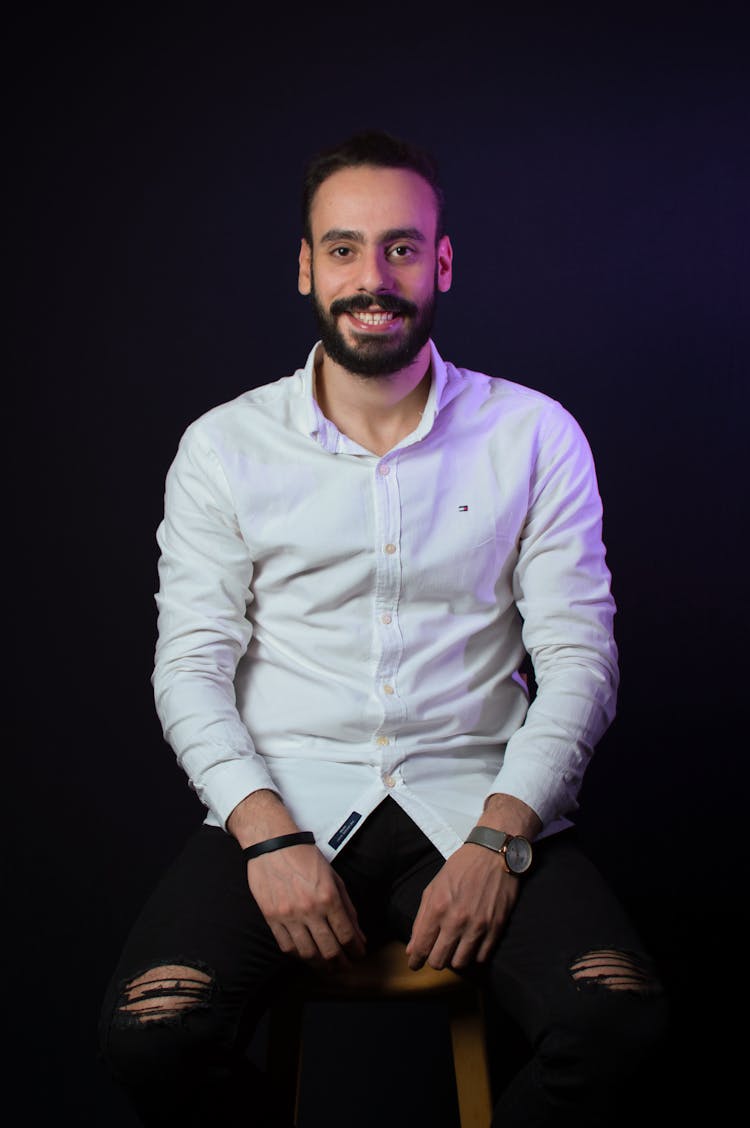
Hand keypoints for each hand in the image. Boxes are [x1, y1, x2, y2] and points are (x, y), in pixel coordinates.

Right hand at [246, 843, 366, 969]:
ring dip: (320, 965)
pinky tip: (306, 955)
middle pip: (329, 950)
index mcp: (328, 897)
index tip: (359, 955)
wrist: (272, 844)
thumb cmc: (305, 857)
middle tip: (345, 967)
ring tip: (327, 967)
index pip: (346, 935)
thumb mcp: (334, 877)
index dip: (355, 950)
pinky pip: (286, 946)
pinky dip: (298, 956)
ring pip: (307, 953)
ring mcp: (289, 915)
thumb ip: (347, 907)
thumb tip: (359, 934)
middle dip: (341, 964)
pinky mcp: (271, 917)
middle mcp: (310, 909)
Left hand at [405, 843, 519, 970]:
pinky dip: (474, 954)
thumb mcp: (433, 887)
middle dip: (434, 960)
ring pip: (460, 963)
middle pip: (439, 961)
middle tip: (436, 952)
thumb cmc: (461, 868)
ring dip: (455, 958)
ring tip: (455, 947)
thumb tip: (412, 948)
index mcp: (438, 907)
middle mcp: (456, 920)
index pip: (421, 947)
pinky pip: (481, 957)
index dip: (415, 960)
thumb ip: (421, 919)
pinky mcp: (496, 927)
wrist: (493, 854)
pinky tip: (471, 943)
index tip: (415, 964)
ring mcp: (478, 925)